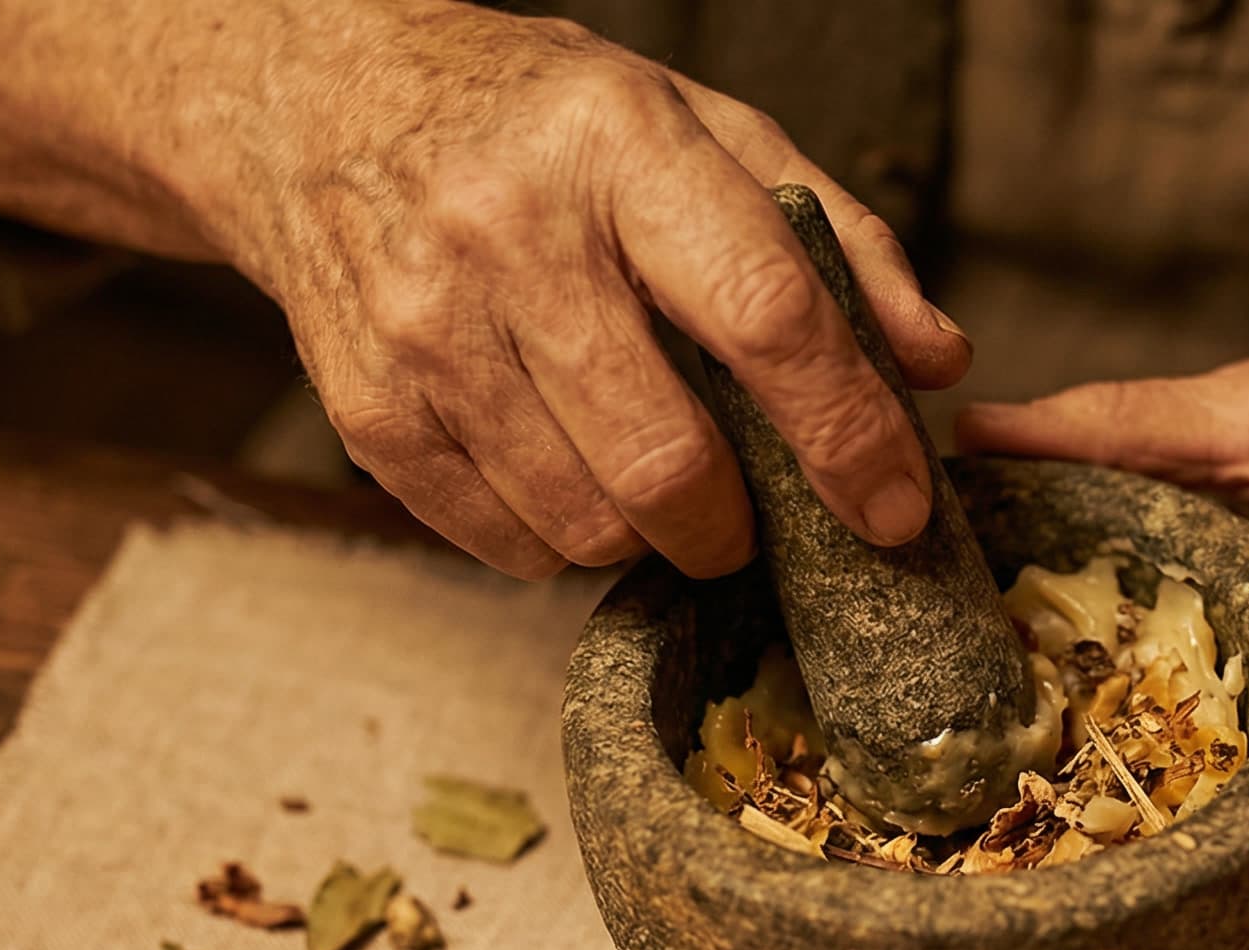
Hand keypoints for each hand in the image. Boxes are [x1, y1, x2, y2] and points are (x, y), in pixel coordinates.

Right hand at [202, 5, 967, 576]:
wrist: (313, 107)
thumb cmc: (539, 125)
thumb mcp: (698, 128)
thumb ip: (835, 240)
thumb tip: (936, 363)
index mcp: (619, 148)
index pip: (762, 313)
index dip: (844, 431)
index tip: (895, 508)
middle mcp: (509, 232)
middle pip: (664, 458)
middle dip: (737, 526)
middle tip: (752, 517)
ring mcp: (423, 327)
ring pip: (584, 522)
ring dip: (649, 538)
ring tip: (654, 486)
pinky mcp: (367, 407)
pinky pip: (501, 542)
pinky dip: (561, 543)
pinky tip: (566, 476)